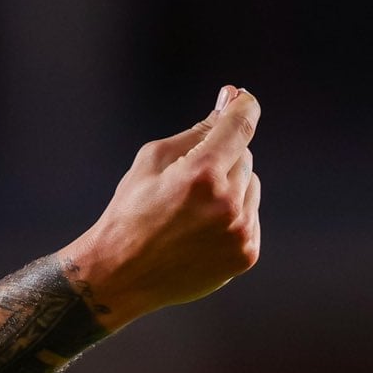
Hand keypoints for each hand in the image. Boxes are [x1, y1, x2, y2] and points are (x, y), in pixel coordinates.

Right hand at [58, 85, 261, 329]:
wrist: (120, 274)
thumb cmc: (130, 211)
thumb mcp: (152, 160)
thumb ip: (197, 131)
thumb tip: (231, 101)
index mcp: (200, 175)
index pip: (241, 125)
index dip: (243, 105)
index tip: (241, 98)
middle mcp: (226, 204)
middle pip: (244, 157)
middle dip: (222, 158)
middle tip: (187, 180)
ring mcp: (239, 232)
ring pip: (250, 186)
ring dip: (230, 188)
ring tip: (192, 211)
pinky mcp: (245, 254)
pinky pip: (251, 216)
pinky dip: (233, 216)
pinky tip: (200, 231)